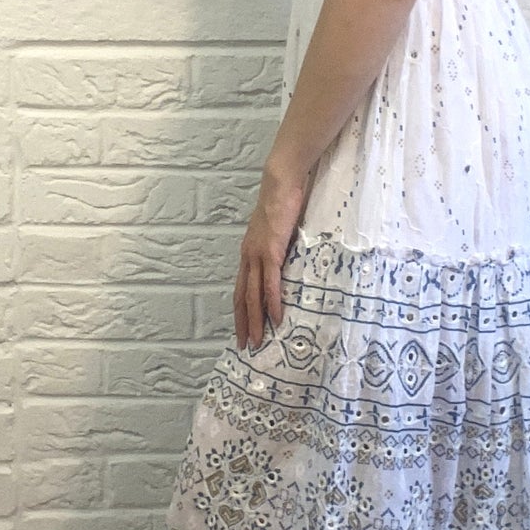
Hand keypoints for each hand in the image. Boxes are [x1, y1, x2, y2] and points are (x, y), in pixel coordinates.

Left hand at [233, 157, 311, 351]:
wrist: (281, 183)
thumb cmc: (282, 203)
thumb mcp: (278, 231)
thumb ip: (280, 248)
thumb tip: (289, 262)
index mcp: (249, 253)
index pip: (241, 289)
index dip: (241, 311)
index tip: (242, 330)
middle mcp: (248, 256)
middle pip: (242, 297)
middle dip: (243, 323)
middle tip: (245, 346)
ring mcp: (258, 254)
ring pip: (253, 295)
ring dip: (255, 320)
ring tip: (258, 340)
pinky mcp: (271, 251)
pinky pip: (270, 282)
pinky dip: (272, 302)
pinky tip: (275, 318)